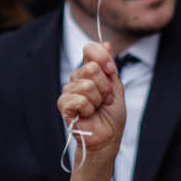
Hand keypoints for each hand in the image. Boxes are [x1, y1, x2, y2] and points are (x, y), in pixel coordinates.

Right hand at [57, 42, 125, 170]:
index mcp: (90, 71)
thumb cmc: (111, 115)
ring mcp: (69, 91)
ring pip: (86, 85)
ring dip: (97, 100)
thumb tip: (106, 43)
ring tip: (97, 108)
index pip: (90, 49)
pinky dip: (88, 109)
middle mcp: (77, 78)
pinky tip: (87, 115)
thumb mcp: (116, 87)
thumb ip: (109, 66)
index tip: (111, 70)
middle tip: (106, 99)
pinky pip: (78, 99)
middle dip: (105, 87)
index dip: (102, 57)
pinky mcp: (64, 105)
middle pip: (91, 68)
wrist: (108, 137)